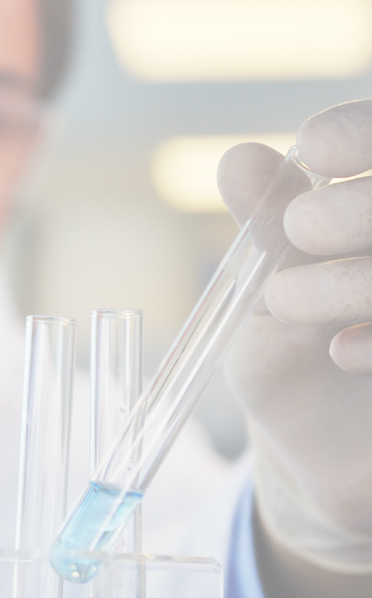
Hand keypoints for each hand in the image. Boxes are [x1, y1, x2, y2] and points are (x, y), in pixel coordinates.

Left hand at [220, 99, 371, 597]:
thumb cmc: (290, 365)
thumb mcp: (267, 298)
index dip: (361, 134)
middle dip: (358, 207)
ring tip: (290, 302)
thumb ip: (265, 231)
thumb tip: (238, 157)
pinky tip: (343, 351)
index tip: (317, 145)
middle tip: (303, 226)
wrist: (325, 462)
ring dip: (357, 276)